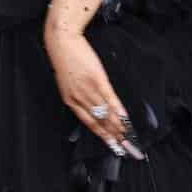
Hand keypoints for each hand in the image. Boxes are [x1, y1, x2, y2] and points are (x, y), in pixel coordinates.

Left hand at [44, 27, 140, 156]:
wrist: (62, 42)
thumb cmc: (66, 60)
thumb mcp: (68, 83)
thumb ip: (79, 96)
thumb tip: (93, 108)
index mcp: (71, 101)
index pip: (90, 124)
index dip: (104, 137)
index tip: (115, 147)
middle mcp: (79, 99)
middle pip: (100, 123)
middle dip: (115, 139)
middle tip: (128, 150)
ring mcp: (88, 90)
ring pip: (106, 114)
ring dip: (119, 128)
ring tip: (130, 139)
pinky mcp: (97, 79)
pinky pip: (109, 99)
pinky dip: (118, 111)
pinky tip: (125, 119)